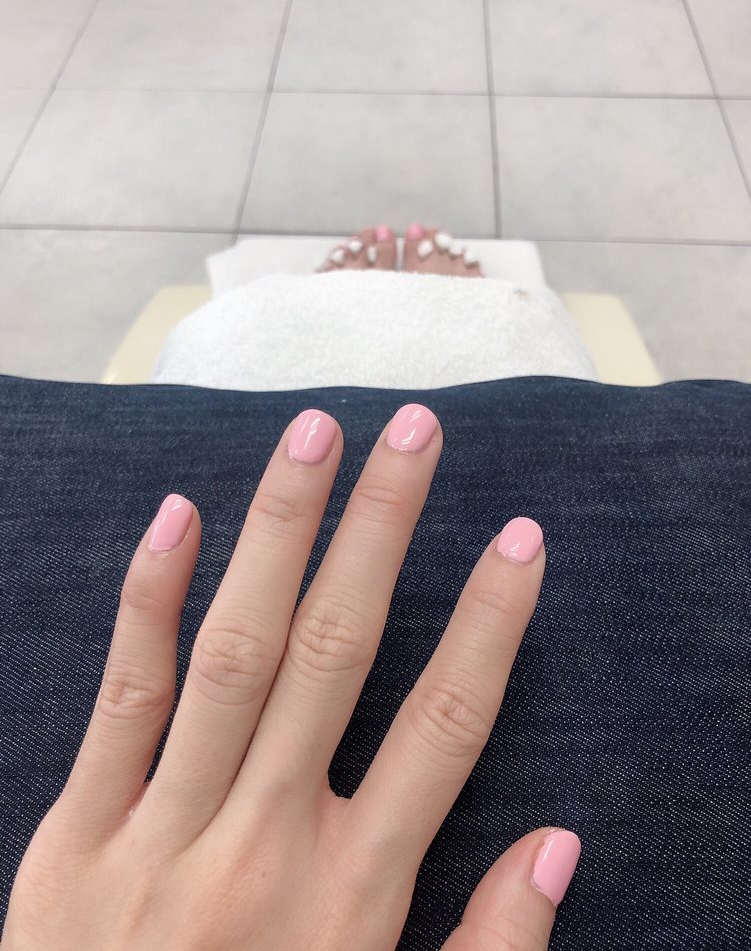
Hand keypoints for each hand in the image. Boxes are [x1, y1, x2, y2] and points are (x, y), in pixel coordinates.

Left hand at [3, 404, 579, 949]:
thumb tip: (559, 847)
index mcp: (351, 898)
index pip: (444, 725)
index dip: (490, 623)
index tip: (519, 537)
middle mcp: (264, 843)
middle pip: (338, 652)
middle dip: (382, 528)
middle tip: (412, 430)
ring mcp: (164, 832)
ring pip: (236, 651)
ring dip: (280, 531)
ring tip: (315, 436)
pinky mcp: (79, 837)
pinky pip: (123, 700)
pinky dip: (150, 601)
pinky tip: (180, 515)